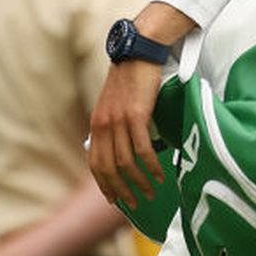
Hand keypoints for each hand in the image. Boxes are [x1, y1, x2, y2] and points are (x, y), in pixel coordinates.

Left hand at [88, 60, 165, 208]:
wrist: (139, 52)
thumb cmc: (131, 78)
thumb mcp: (114, 105)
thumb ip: (114, 127)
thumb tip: (120, 149)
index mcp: (97, 124)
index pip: (95, 163)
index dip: (104, 184)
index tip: (114, 200)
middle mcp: (104, 125)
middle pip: (109, 168)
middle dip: (121, 190)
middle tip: (135, 204)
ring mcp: (119, 121)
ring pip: (126, 162)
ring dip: (139, 182)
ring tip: (152, 193)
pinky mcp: (137, 115)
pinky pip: (143, 149)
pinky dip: (151, 166)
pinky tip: (160, 175)